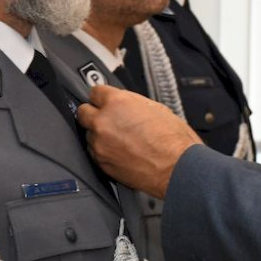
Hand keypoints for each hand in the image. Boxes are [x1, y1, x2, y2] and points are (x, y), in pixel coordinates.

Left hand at [77, 85, 201, 197]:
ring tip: (120, 139)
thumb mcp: (155, 108)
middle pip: (83, 112)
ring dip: (100, 134)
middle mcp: (103, 122)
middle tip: (108, 119)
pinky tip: (121, 152)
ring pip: (88, 134)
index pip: (94, 91)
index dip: (102, 97)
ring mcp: (100, 144)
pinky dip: (103, 151)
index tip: (104, 101)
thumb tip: (122, 104)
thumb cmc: (173, 140)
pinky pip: (94, 152)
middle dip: (94, 114)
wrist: (177, 168)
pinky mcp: (101, 163)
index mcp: (117, 102)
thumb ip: (131, 103)